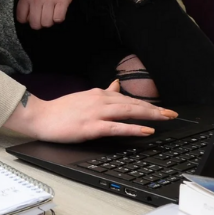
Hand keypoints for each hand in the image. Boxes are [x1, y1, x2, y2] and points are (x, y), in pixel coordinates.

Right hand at [3, 80, 176, 141]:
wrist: (40, 116)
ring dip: (150, 115)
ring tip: (166, 119)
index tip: (163, 109)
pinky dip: (133, 128)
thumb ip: (103, 92)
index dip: (148, 104)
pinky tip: (146, 130)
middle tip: (173, 114)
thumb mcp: (85, 97)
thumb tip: (116, 84)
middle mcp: (101, 100)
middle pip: (133, 104)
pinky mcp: (91, 126)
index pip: (129, 98)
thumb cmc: (61, 110)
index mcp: (100, 94)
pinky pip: (117, 127)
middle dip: (155, 109)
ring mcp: (96, 113)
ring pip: (129, 112)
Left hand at [16, 0, 84, 28]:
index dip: (27, 20)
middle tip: (44, 16)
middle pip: (35, 24)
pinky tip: (60, 10)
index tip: (33, 17)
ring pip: (47, 23)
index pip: (21, 17)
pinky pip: (59, 19)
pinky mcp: (63, 0)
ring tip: (52, 12)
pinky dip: (59, 17)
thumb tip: (27, 13)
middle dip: (39, 23)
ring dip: (50, 20)